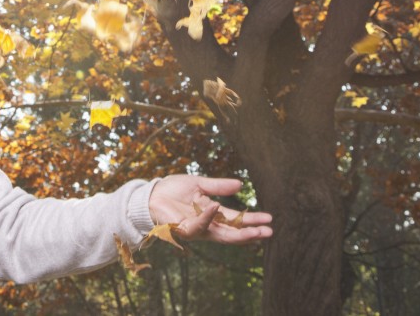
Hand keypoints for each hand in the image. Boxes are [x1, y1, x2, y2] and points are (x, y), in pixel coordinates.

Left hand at [149, 175, 271, 244]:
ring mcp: (197, 229)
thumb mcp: (200, 184)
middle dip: (251, 234)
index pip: (236, 220)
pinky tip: (216, 207)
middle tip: (269, 232)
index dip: (251, 220)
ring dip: (239, 234)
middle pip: (233, 233)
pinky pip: (199, 225)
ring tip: (256, 232)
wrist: (151, 194)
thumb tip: (240, 184)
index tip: (269, 219)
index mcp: (212, 214)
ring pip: (221, 236)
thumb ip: (219, 186)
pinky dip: (208, 216)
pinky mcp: (184, 228)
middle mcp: (207, 225)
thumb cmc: (172, 190)